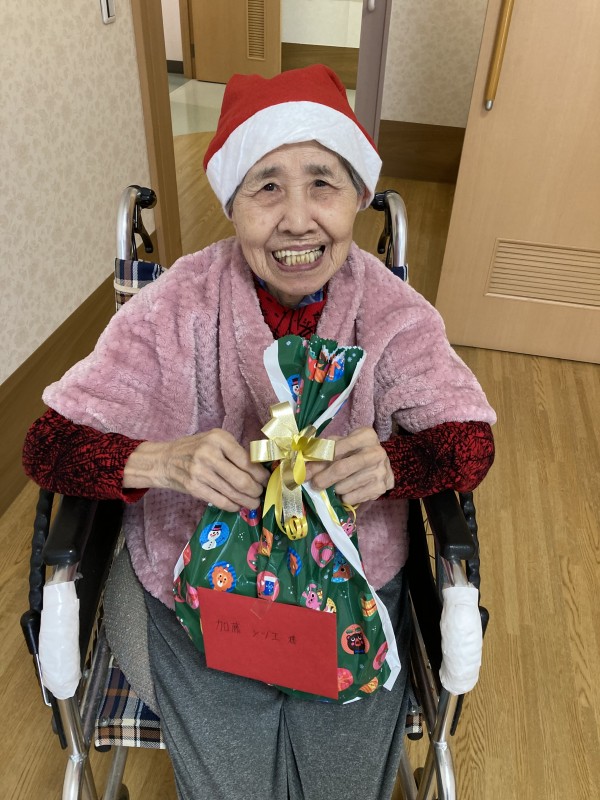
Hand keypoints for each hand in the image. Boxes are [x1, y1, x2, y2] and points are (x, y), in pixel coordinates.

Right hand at [124, 430, 269, 511]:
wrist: (164, 460)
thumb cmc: (194, 449)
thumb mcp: (214, 441)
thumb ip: (234, 451)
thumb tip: (260, 469)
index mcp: (218, 439)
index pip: (246, 460)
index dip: (260, 474)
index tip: (266, 480)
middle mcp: (209, 454)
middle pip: (242, 479)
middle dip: (256, 490)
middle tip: (260, 494)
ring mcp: (200, 472)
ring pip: (232, 493)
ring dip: (247, 501)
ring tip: (253, 503)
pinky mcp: (194, 488)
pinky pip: (220, 501)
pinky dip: (232, 505)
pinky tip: (237, 505)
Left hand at [304, 427, 393, 504]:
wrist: (381, 465)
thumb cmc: (355, 452)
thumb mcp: (342, 444)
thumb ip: (323, 451)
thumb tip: (302, 463)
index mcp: (366, 436)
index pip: (336, 448)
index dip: (318, 460)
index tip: (304, 471)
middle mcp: (376, 452)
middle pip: (341, 469)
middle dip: (323, 479)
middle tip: (313, 484)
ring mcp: (380, 471)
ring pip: (344, 486)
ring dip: (333, 489)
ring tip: (334, 486)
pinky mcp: (381, 488)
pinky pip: (352, 498)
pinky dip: (343, 497)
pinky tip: (347, 490)